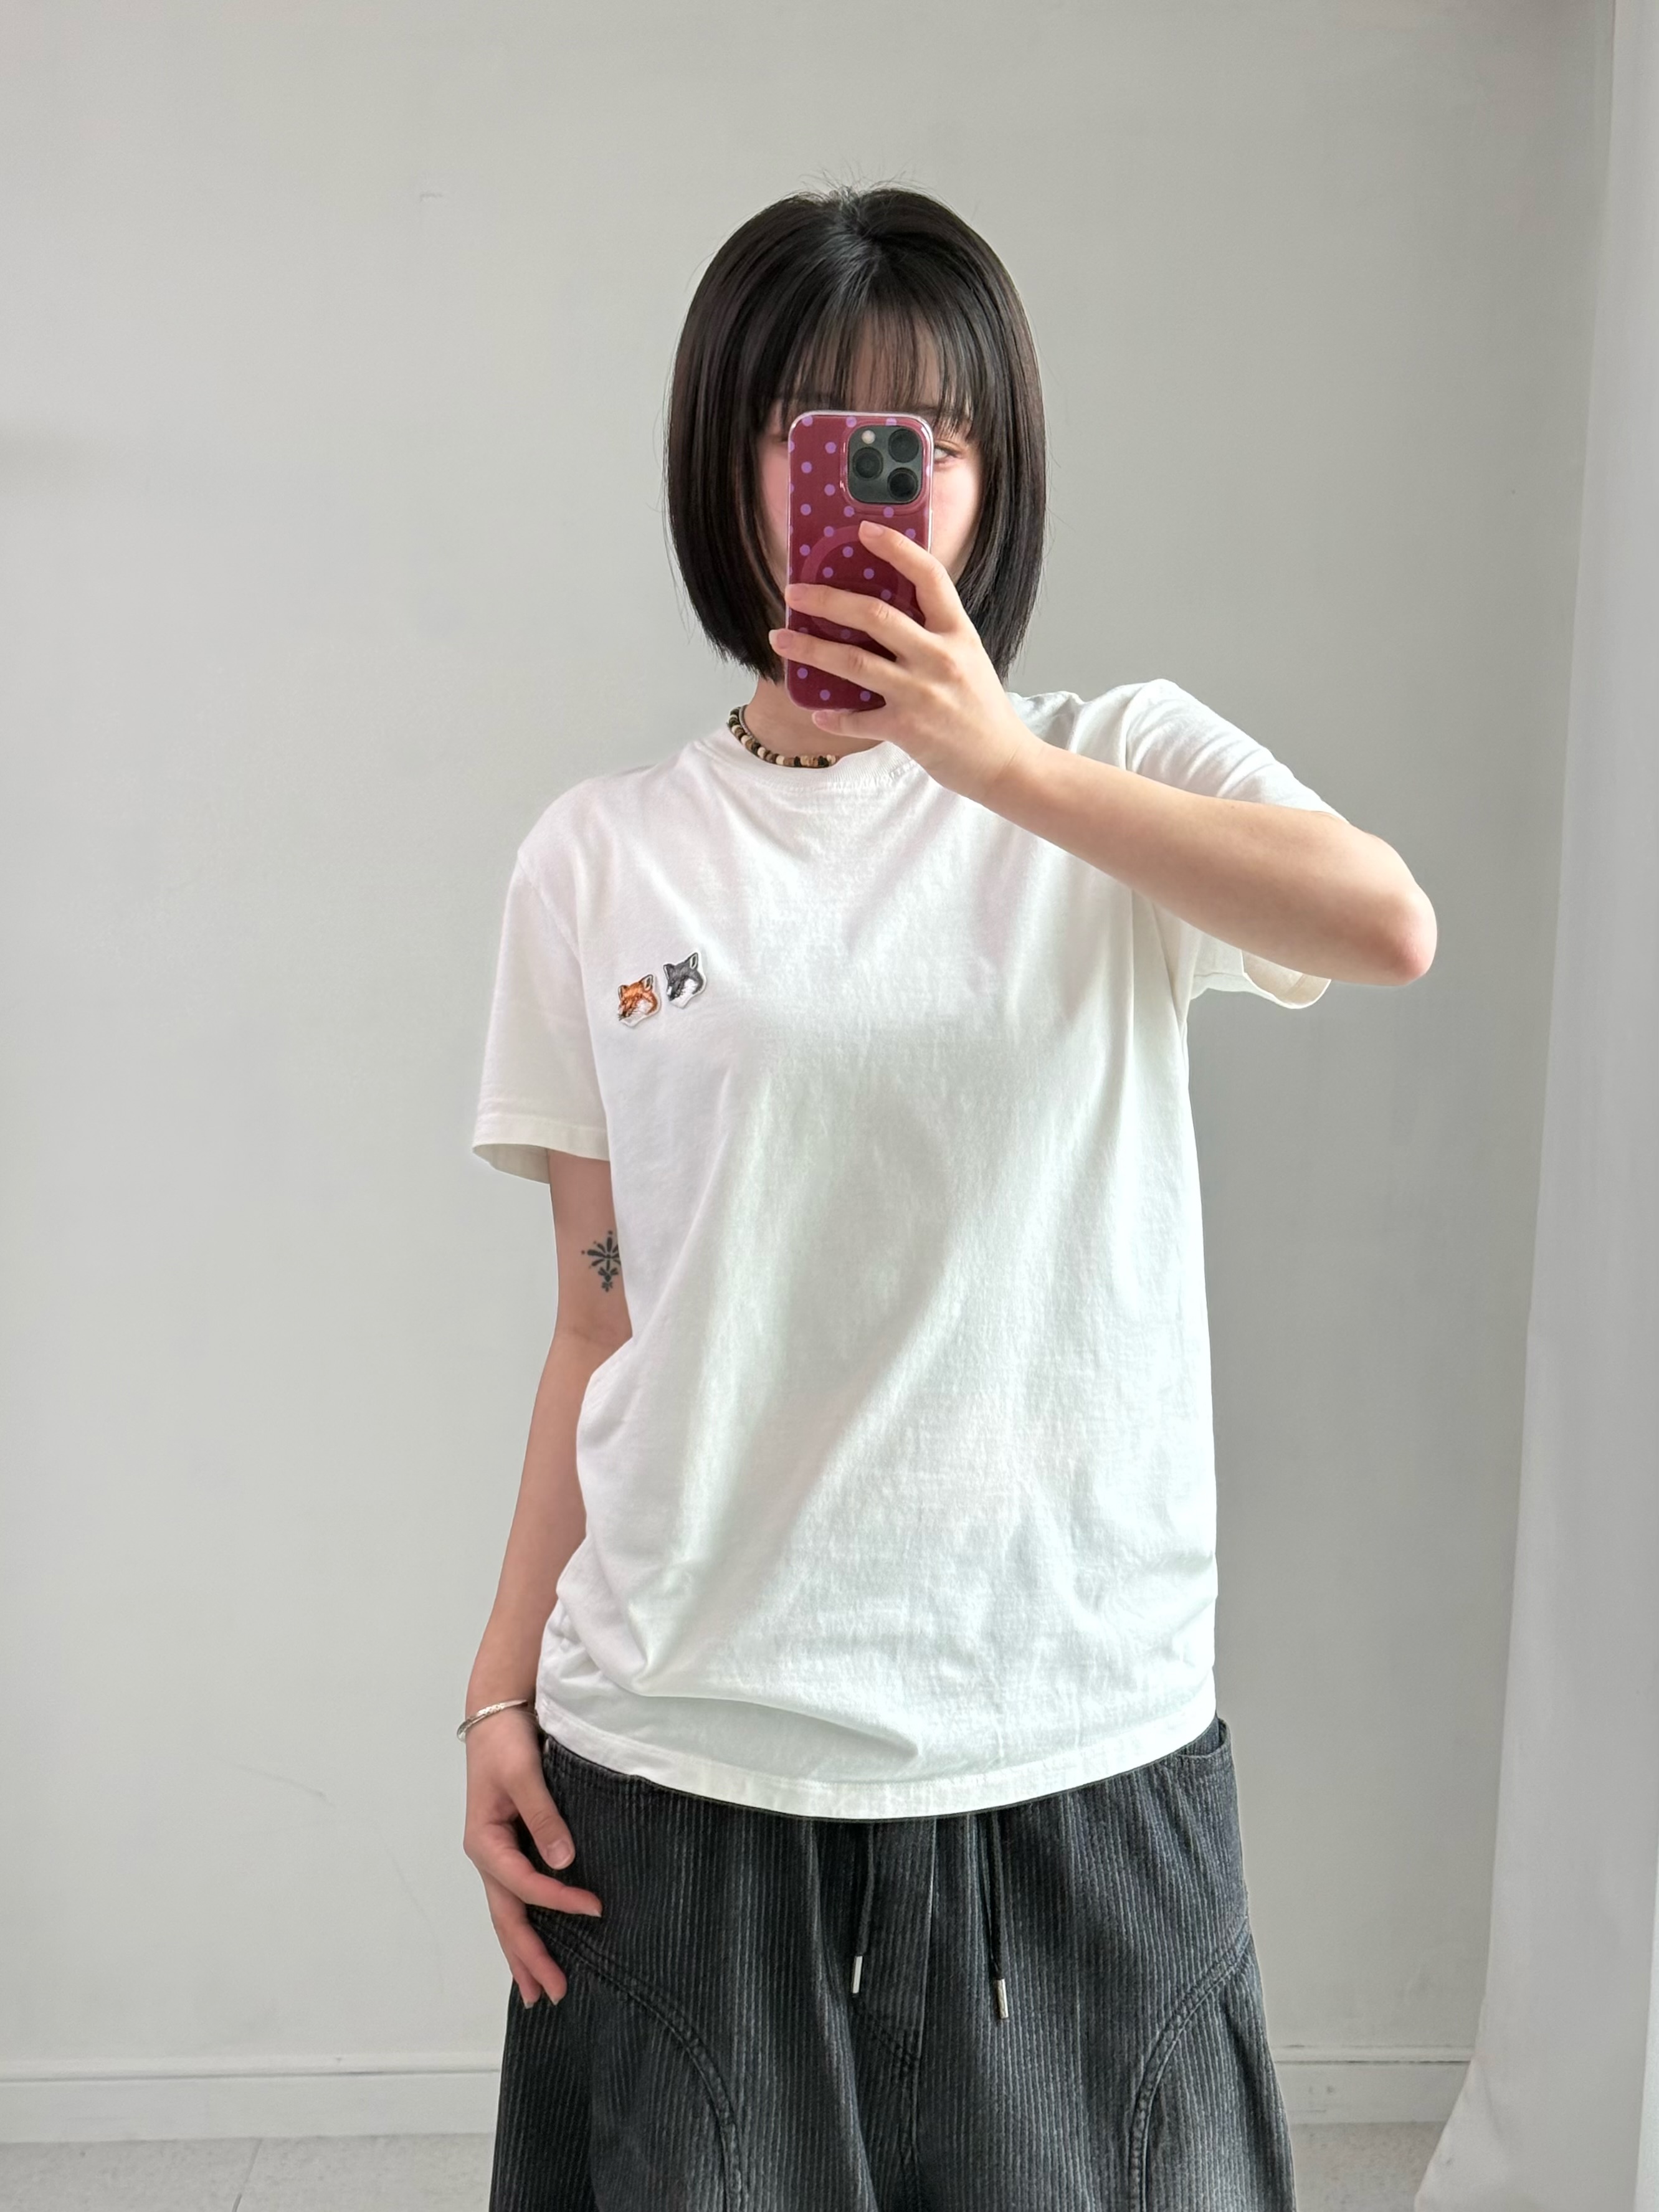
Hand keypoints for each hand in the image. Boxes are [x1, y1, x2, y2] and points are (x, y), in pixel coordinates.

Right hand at [461, 1705, 601, 2007]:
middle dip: (527, 1957)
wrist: (496, 1712)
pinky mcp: (510, 1846)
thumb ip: (543, 1815)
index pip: (524, 1884)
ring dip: (523, 1951)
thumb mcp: (524, 1773)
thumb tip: (565, 1861)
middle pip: (506, 1916)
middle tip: (552, 1994)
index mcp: (485, 1842)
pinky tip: (536, 1944)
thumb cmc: (506, 1741)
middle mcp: (488, 1855)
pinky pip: (516, 1895)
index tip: (595, 1908)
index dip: (558, 1899)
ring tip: (538, 1990)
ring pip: (508, 1913)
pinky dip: (525, 1924)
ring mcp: (497, 1854)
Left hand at [770, 520, 1041, 805]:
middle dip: (827, 600)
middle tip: (794, 594)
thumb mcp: (968, 657)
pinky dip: (832, 715)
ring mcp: (922, 693)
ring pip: (853, 661)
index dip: (896, 548)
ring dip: (810, 649)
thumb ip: (933, 634)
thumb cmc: (981, 708)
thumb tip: (883, 613)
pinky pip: (857, 718)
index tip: (863, 530)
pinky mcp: (907, 729)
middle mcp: (939, 657)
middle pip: (875, 615)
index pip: (929, 576)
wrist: (1004, 762)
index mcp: (958, 632)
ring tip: (780, 640)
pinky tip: (817, 711)